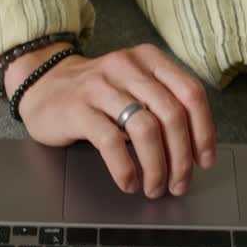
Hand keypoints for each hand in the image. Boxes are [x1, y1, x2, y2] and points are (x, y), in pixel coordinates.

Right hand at [4, 42, 215, 197]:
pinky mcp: (77, 109)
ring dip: (156, 167)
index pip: (191, 93)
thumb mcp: (134, 86)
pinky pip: (110, 142)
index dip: (204, 131)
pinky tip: (129, 182)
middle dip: (181, 158)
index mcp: (149, 60)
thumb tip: (192, 150)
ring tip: (154, 187)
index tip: (204, 160)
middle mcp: (127, 67)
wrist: (42, 85)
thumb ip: (162, 105)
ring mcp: (100, 87)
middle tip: (179, 184)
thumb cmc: (96, 93)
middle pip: (172, 115)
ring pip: (145, 130)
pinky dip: (125, 169)